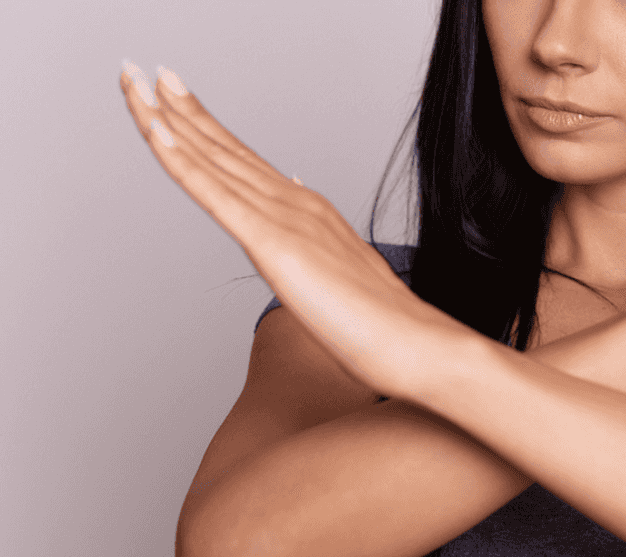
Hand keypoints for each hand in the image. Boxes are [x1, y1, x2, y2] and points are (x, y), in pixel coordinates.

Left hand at [119, 61, 462, 399]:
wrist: (412, 341)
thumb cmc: (384, 324)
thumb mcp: (344, 273)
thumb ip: (320, 240)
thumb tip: (302, 203)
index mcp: (309, 210)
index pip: (247, 162)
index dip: (209, 129)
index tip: (178, 99)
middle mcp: (295, 202)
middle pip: (225, 148)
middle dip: (180, 109)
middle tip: (144, 71)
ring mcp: (284, 218)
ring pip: (212, 160)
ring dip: (168, 119)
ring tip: (137, 82)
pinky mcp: (273, 243)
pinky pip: (215, 194)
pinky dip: (183, 161)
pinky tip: (157, 133)